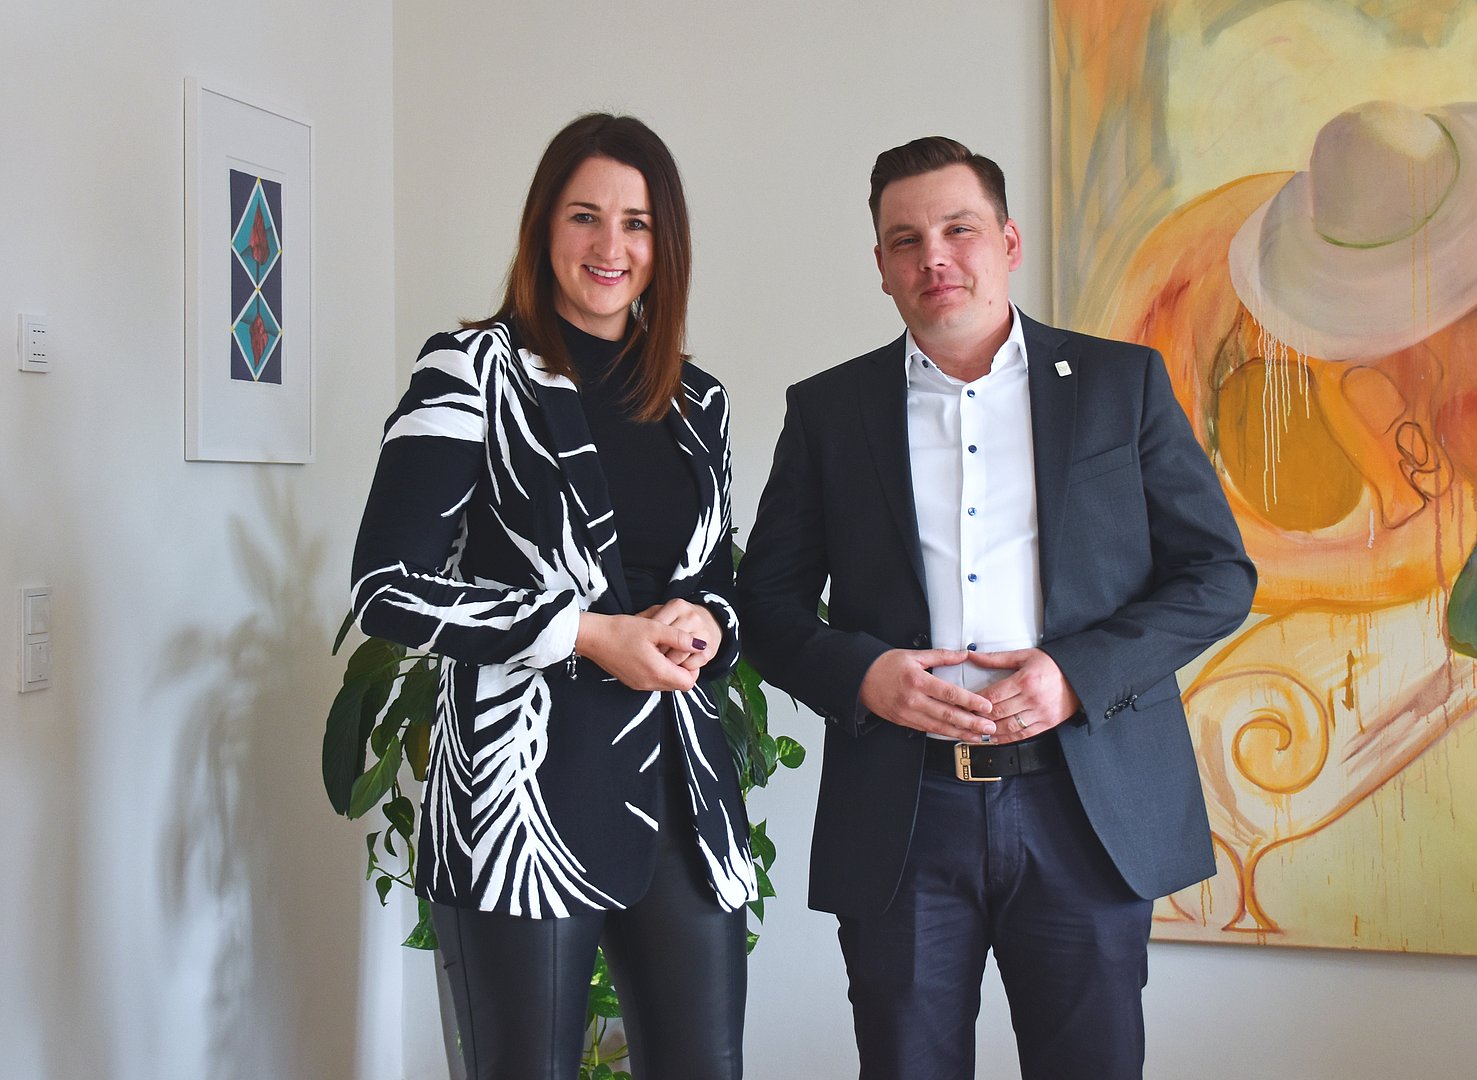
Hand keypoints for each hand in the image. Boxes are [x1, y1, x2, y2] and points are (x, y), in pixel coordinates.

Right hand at [575, 612, 701, 691]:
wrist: (592, 637)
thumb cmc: (621, 630)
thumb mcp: (655, 628)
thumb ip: (680, 638)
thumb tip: (701, 645)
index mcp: (657, 672)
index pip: (689, 682)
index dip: (693, 667)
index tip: (687, 650)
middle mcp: (649, 684)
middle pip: (679, 685)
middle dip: (683, 668)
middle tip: (677, 647)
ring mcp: (639, 685)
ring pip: (667, 684)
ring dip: (671, 669)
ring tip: (664, 648)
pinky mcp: (632, 682)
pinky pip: (654, 681)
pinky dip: (659, 670)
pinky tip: (651, 652)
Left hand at [636, 599, 721, 671]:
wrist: (709, 622)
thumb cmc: (679, 619)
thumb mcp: (662, 613)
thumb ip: (646, 618)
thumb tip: (631, 624)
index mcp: (677, 605)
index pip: (657, 626)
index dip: (648, 641)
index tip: (643, 648)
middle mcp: (692, 617)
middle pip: (668, 642)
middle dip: (658, 654)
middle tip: (651, 659)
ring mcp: (703, 633)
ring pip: (680, 655)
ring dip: (669, 664)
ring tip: (662, 664)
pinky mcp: (711, 649)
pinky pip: (693, 665)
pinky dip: (683, 668)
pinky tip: (677, 666)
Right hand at [858, 649, 996, 741]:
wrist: (860, 678)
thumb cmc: (885, 665)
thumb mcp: (913, 655)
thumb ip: (941, 656)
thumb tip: (963, 654)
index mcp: (918, 680)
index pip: (950, 693)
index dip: (970, 701)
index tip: (986, 706)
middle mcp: (913, 699)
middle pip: (947, 714)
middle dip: (971, 723)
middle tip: (989, 726)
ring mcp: (908, 713)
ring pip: (939, 727)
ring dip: (961, 733)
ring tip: (978, 736)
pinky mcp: (904, 722)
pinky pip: (927, 730)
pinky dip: (944, 733)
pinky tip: (957, 735)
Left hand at [966, 648, 1079, 743]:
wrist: (1080, 675)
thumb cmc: (1053, 664)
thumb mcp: (1024, 656)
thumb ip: (997, 658)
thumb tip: (974, 656)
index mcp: (1025, 680)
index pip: (993, 695)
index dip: (975, 702)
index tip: (965, 703)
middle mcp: (1032, 699)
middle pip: (998, 713)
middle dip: (978, 717)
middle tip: (965, 718)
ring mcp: (1041, 713)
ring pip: (1008, 727)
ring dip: (990, 731)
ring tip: (976, 730)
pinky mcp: (1047, 723)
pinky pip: (1023, 735)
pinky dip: (1006, 739)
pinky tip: (995, 738)